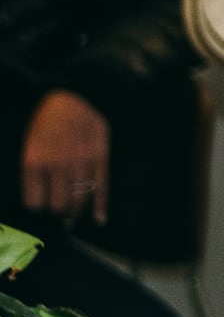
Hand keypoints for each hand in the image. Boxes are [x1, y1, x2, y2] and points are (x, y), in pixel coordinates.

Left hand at [20, 92, 109, 222]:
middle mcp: (58, 166)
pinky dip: (101, 206)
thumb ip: (33, 171)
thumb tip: (39, 197)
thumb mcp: (29, 144)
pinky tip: (99, 219)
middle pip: (59, 205)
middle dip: (58, 215)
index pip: (34, 202)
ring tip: (72, 220)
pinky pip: (101, 188)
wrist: (77, 95)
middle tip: (58, 218)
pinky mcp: (101, 159)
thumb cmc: (47, 120)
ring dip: (76, 213)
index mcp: (34, 162)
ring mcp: (81, 163)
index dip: (37, 208)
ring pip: (80, 199)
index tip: (40, 207)